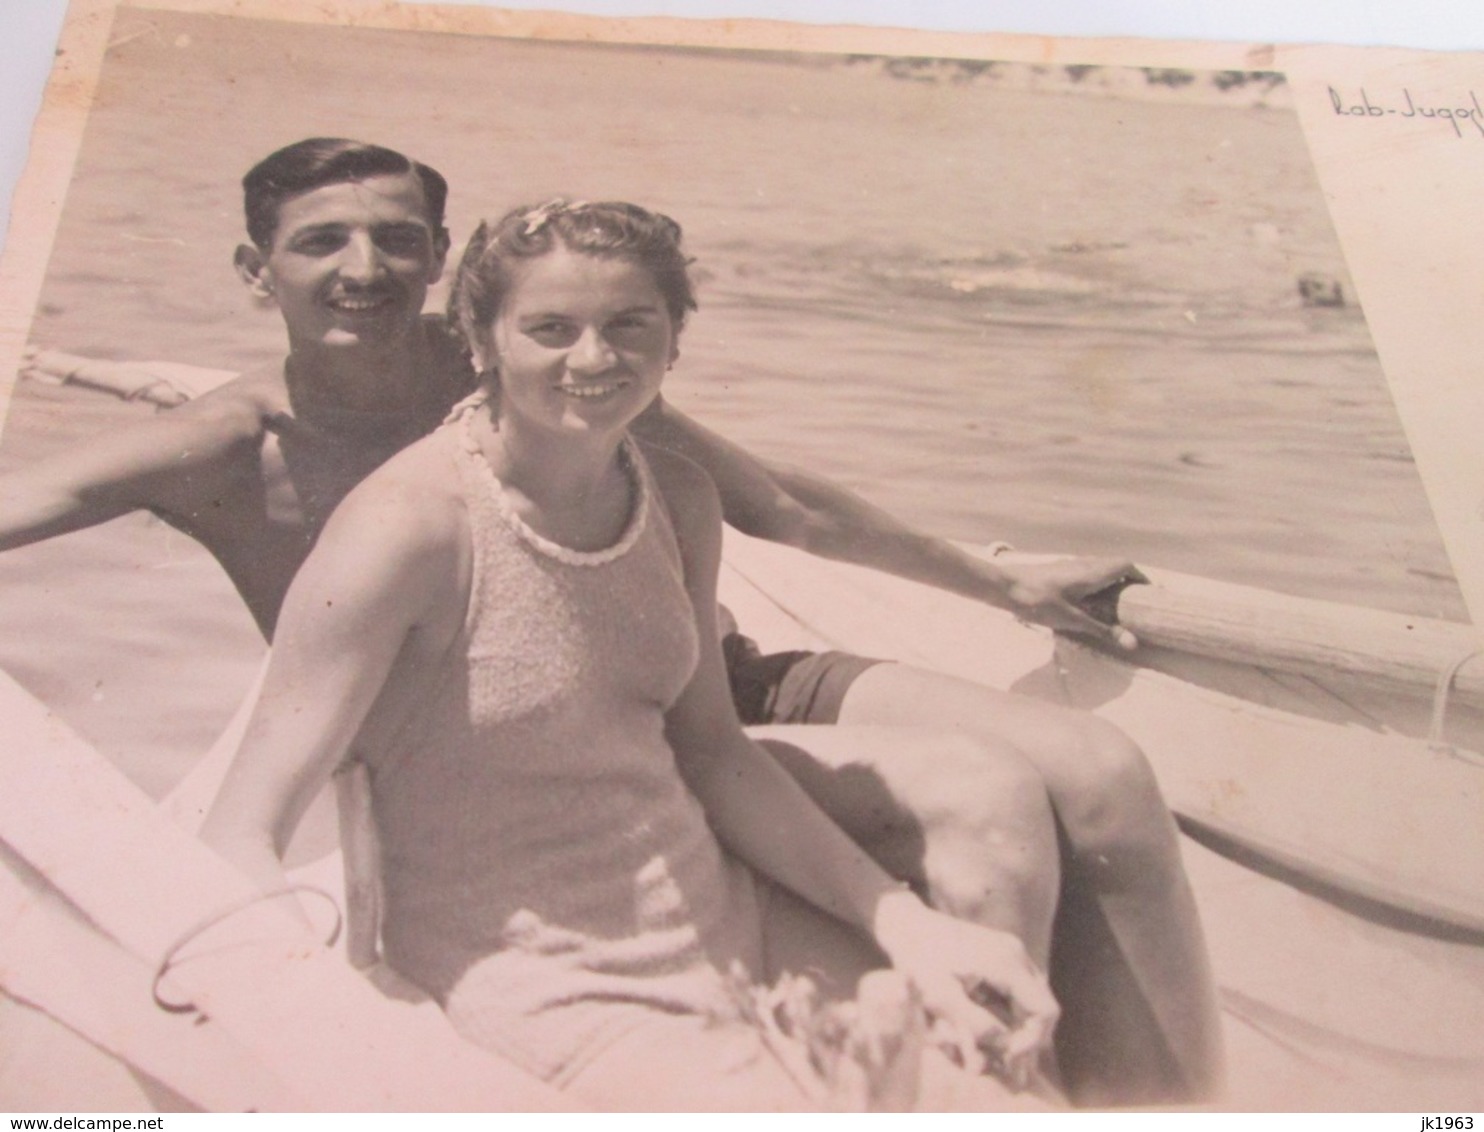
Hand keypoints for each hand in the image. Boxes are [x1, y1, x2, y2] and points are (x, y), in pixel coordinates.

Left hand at [875, 896, 1058, 1087]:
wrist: (907, 925)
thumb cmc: (918, 960)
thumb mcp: (939, 996)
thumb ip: (974, 1023)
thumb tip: (1005, 1045)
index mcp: (1007, 963)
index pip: (1045, 1011)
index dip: (1032, 1041)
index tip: (1008, 1059)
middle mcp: (1016, 955)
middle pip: (1041, 1008)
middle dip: (1025, 1039)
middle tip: (1004, 1064)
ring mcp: (1011, 954)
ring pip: (1030, 1002)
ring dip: (1017, 1028)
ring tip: (994, 1052)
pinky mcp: (1001, 957)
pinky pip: (1016, 993)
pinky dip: (1007, 1015)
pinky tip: (987, 1030)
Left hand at [1000, 556, 1146, 650]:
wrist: (1002, 586)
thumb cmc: (1038, 601)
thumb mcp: (1073, 620)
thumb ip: (1103, 630)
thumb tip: (1133, 643)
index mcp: (1092, 572)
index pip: (1125, 565)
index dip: (1140, 577)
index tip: (1147, 593)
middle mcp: (1083, 563)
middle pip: (1114, 565)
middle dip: (1127, 581)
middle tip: (1132, 602)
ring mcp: (1068, 564)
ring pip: (1098, 568)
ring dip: (1109, 582)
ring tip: (1113, 604)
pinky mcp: (1056, 569)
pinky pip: (1084, 571)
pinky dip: (1094, 583)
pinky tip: (1086, 601)